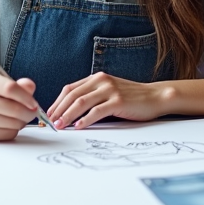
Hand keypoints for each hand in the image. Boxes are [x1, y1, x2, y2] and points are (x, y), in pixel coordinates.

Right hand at [0, 74, 39, 141]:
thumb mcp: (4, 85)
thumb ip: (20, 85)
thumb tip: (30, 86)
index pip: (10, 88)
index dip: (26, 97)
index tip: (34, 103)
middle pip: (14, 108)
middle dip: (29, 112)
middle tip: (32, 112)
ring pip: (14, 123)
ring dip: (22, 122)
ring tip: (17, 118)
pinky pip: (8, 134)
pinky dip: (14, 130)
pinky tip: (8, 125)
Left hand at [47, 72, 168, 129]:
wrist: (155, 97)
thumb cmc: (131, 98)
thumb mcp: (109, 92)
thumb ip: (93, 97)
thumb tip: (71, 113)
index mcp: (96, 78)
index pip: (69, 89)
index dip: (57, 102)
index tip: (48, 115)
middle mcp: (101, 81)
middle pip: (72, 95)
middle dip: (58, 110)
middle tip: (49, 123)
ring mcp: (110, 90)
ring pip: (81, 102)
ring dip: (67, 115)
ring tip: (60, 126)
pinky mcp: (118, 100)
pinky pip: (97, 111)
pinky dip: (85, 119)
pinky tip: (79, 126)